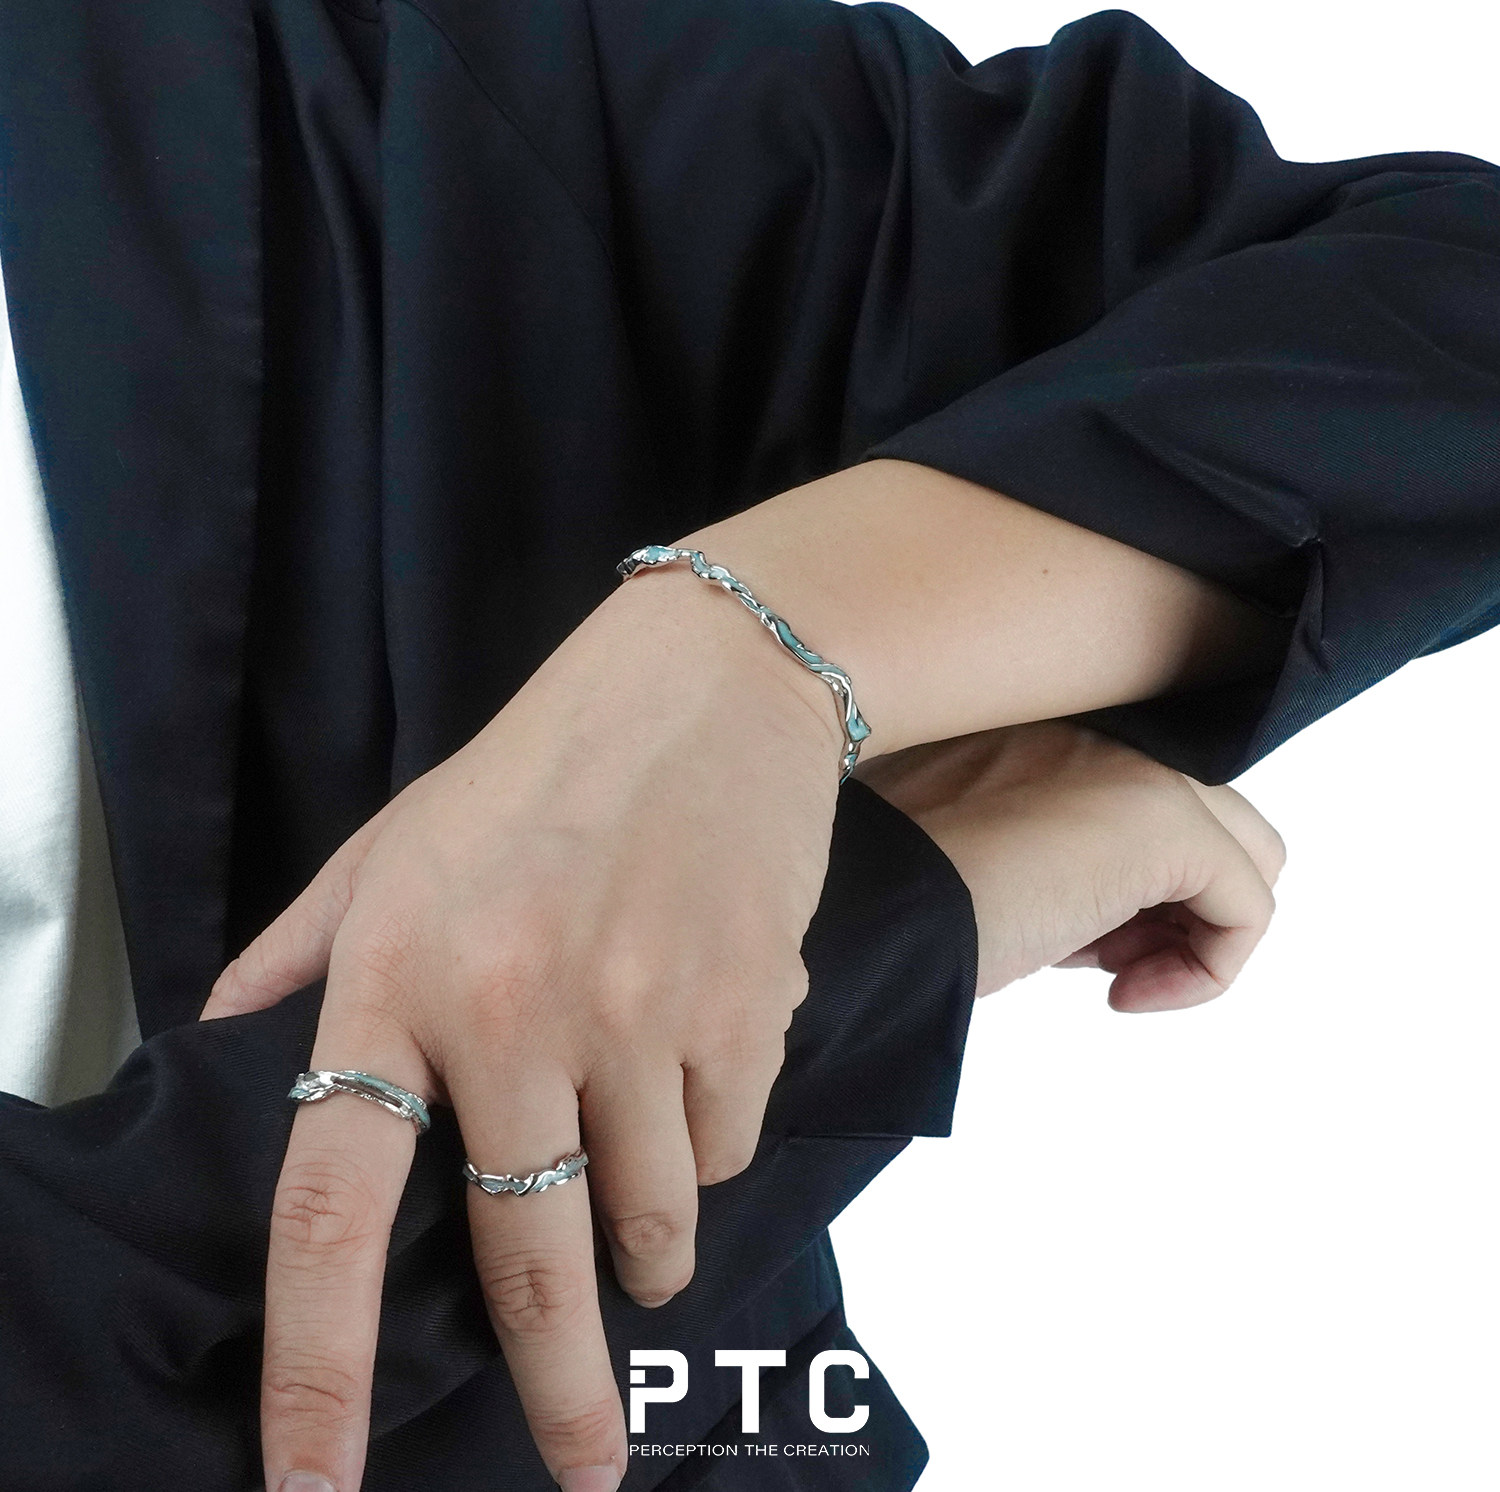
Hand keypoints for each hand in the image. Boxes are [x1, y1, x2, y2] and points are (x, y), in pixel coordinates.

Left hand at [200, 568, 847, 1491]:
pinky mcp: (746, 1009)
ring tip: (643, 1217)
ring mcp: (640, 1015)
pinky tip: (697, 1078)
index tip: (315, 1482)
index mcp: (397, 975)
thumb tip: (224, 1055)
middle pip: (527, 1257)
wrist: (712, 686)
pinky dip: (709, 1146)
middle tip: (583, 1460)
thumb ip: (298, 955)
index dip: (319, 1366)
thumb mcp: (392, 843)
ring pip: (651, 1217)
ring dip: (647, 1247)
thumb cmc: (539, 767)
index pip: (333, 1207)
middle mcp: (515, 1010)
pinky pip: (726, 1147)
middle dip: (561, 1386)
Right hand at [851, 720, 1284, 1006]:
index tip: (1062, 934)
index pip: (1146, 799)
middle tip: (1098, 958)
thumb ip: (1041, 847)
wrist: (875, 904)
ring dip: (1188, 934)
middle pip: (1212, 819)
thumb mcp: (970, 855)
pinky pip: (1249, 910)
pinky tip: (1122, 995)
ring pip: (1246, 857)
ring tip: (1110, 973)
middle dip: (1171, 905)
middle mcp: (1102, 727)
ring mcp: (1140, 766)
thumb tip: (1099, 909)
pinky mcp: (1167, 818)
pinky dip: (1205, 974)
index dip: (1123, 887)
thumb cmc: (895, 894)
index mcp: (1047, 725)